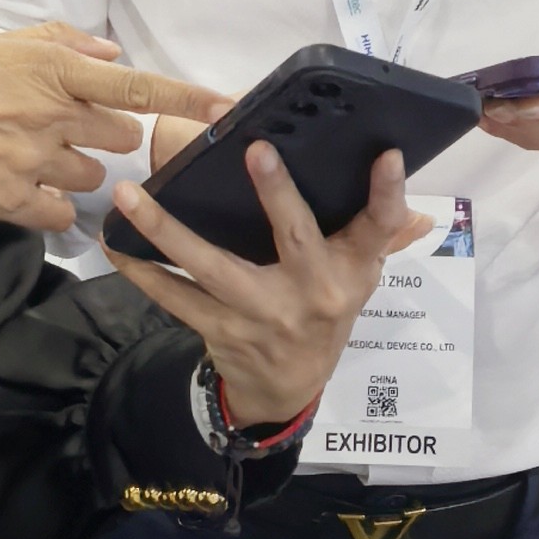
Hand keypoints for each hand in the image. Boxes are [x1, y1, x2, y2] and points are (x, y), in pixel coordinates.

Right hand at [0, 25, 224, 239]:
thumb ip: (56, 44)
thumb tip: (107, 50)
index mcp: (50, 68)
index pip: (134, 85)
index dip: (185, 99)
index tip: (226, 109)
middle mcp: (52, 113)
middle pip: (119, 140)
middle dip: (101, 140)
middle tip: (56, 133)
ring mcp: (35, 160)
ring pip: (93, 181)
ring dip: (73, 176)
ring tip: (23, 161)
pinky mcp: (12, 200)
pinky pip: (61, 215)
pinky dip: (48, 209)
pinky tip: (15, 191)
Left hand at [103, 144, 429, 428]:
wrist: (288, 389)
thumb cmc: (324, 312)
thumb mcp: (359, 278)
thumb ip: (382, 238)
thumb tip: (421, 212)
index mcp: (351, 271)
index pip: (379, 230)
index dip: (389, 195)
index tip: (389, 155)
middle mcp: (312, 293)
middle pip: (297, 238)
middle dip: (279, 195)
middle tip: (257, 149)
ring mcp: (263, 314)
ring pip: (212, 267)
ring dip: (166, 230)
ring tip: (130, 195)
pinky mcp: (222, 330)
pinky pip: (174, 297)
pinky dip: (142, 271)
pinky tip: (117, 242)